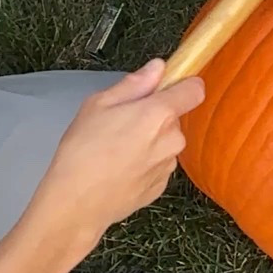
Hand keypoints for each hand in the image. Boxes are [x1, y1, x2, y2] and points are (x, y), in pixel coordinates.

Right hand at [37, 60, 204, 246]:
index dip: (182, 85)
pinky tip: (118, 169)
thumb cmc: (82, 152)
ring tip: (115, 150)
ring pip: (164, 143)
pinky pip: (157, 165)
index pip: (194, 89)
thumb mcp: (98, 105)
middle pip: (173, 118)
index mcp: (159, 114)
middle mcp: (172, 139)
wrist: (77, 203)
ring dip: (148, 142)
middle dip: (153, 116)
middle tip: (120, 123)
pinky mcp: (161, 186)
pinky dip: (143, 164)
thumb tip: (157, 68)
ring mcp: (168, 166)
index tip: (166, 87)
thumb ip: (133, 84)